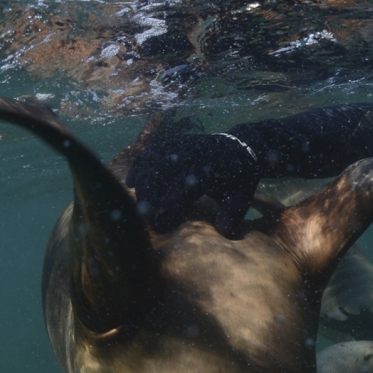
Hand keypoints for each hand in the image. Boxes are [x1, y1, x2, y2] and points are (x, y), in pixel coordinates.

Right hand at [125, 133, 260, 234]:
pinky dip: (139, 165)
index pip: (184, 188)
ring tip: (140, 205)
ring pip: (153, 160)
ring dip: (142, 182)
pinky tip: (131, 182)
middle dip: (149, 195)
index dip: (169, 207)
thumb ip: (233, 214)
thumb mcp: (242, 197)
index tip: (159, 226)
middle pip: (162, 171)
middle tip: (144, 218)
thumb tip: (224, 230)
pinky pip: (152, 151)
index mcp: (211, 168)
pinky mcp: (175, 142)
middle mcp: (194, 153)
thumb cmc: (239, 179)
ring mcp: (183, 145)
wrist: (242, 147)